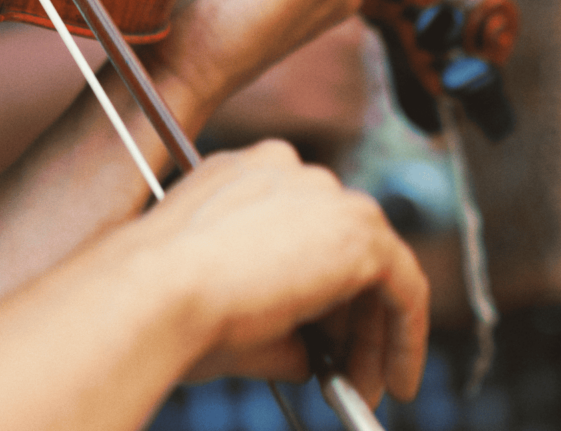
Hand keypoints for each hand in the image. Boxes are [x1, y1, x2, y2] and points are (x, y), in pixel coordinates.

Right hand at [146, 141, 427, 405]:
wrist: (156, 293)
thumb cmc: (166, 302)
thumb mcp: (225, 300)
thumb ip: (279, 316)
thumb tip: (312, 357)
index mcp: (243, 176)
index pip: (301, 231)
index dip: (318, 294)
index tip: (322, 339)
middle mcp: (285, 170)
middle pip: (342, 247)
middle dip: (349, 319)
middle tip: (349, 375)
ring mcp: (324, 193)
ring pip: (374, 267)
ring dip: (373, 336)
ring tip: (362, 389)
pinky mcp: (358, 230)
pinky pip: (404, 286)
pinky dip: (405, 336)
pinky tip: (395, 379)